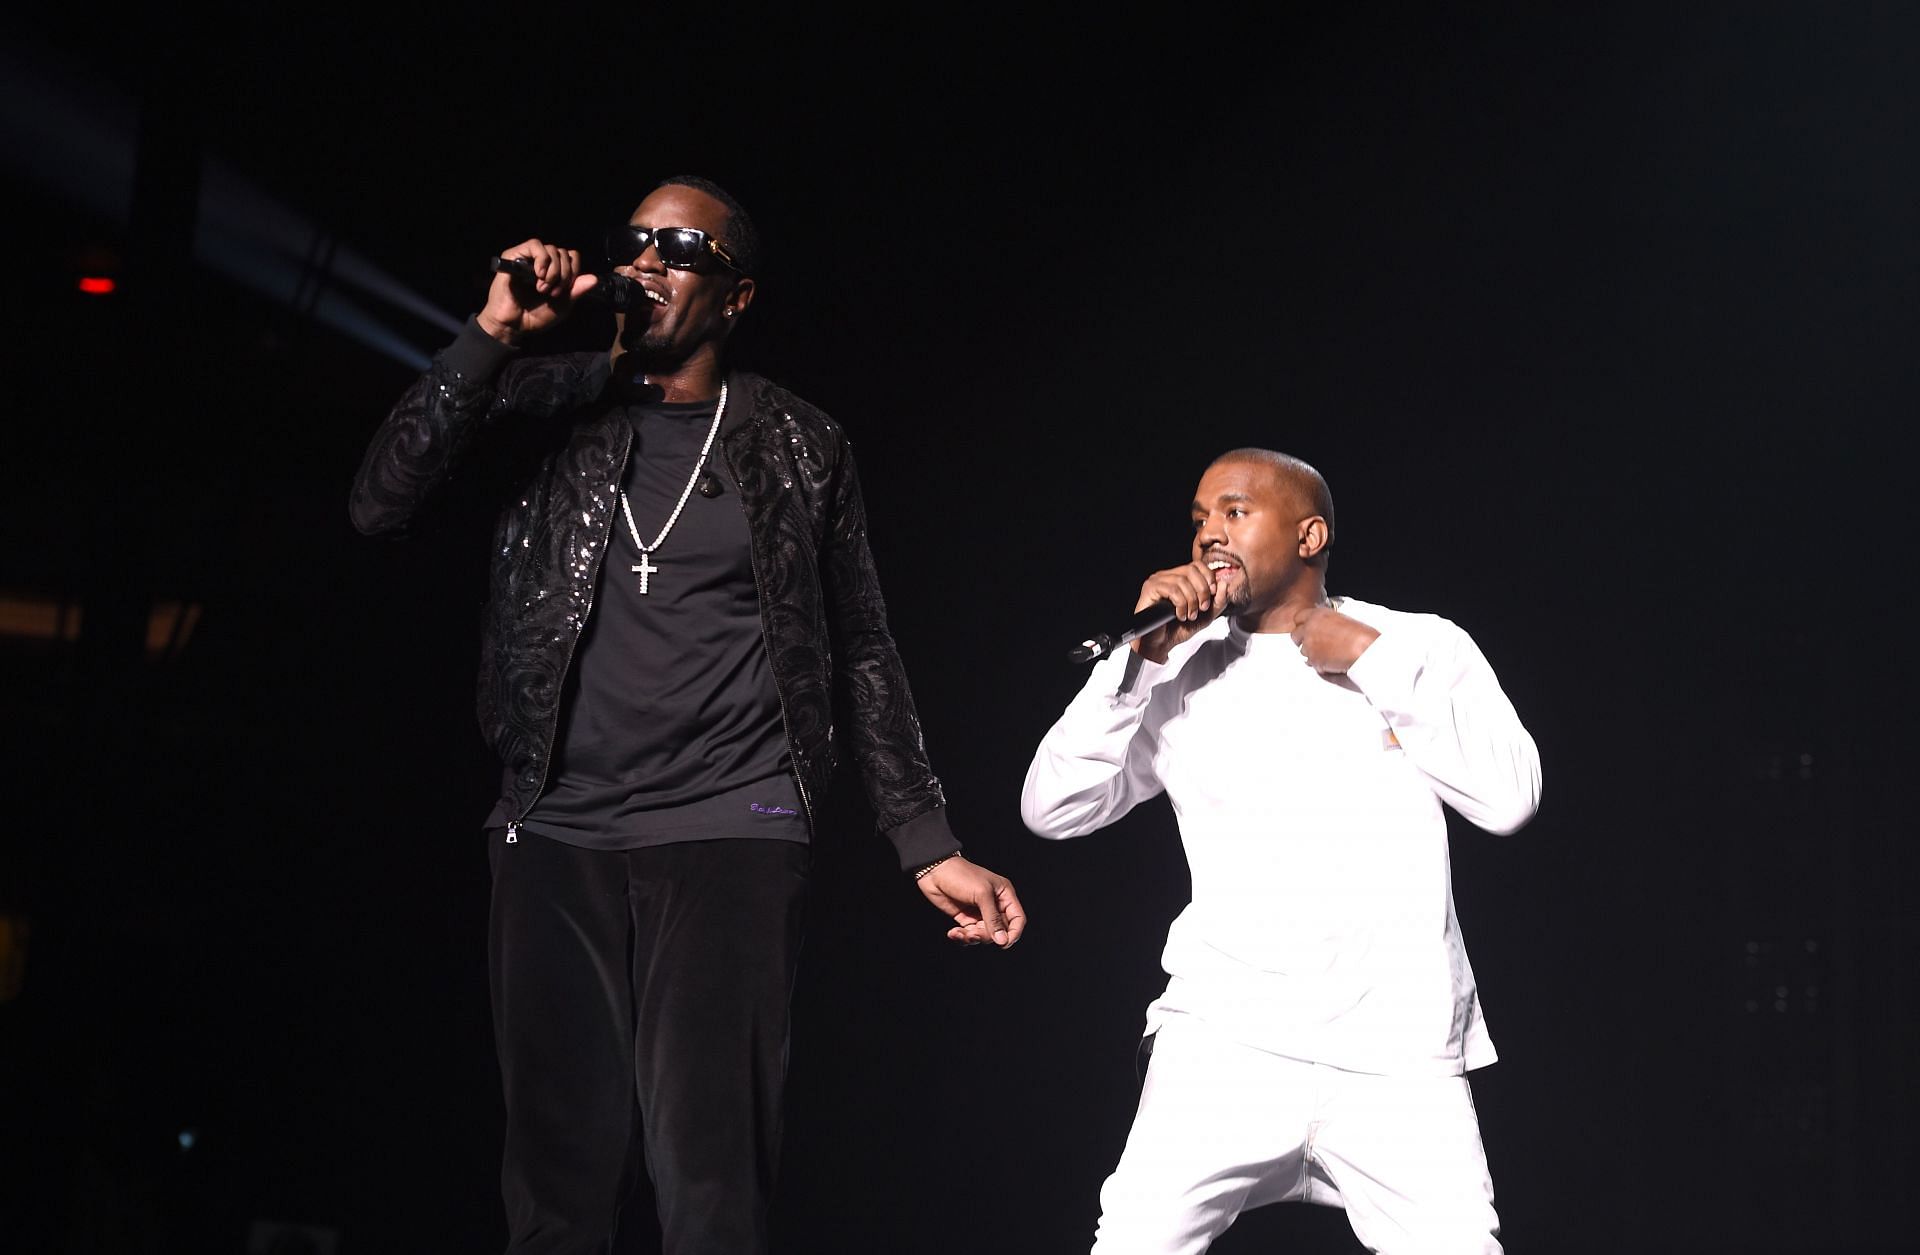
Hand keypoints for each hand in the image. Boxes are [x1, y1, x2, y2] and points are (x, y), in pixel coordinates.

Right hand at [476, 238, 598, 342]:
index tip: (566, 289)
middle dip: (564, 275)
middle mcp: (542, 262)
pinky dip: (542, 259)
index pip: (572, 257)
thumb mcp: (562, 305)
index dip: (574, 271)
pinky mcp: (514, 255)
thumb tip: (594, 279)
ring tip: (542, 288)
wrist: (513, 325)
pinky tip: (539, 275)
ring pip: (552, 249)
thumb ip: (576, 291)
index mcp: (554, 271)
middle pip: (564, 253)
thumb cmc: (535, 316)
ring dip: (553, 270)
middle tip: (552, 293)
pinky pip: (535, 245)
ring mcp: (528, 257)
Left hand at [915, 856, 1025, 947]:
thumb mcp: (982, 895)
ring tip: (959, 932)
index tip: (1003, 944)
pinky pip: (969, 935)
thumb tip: (1002, 940)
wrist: (935, 872)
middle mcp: (994, 905)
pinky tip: (953, 933)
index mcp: (1004, 895)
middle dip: (986, 936)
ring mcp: (979, 913)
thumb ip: (993, 918)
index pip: (1017, 919)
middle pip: (1000, 931)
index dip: (1013, 933)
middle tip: (972, 932)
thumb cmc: (961, 875)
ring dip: (972, 938)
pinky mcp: (965, 918)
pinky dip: (962, 937)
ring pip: (984, 936)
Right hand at [1131, 561, 1227, 663]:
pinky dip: (1181, 604)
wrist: (1162, 644)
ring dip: (1191, 601)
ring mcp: (1157, 581)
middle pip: (1191, 570)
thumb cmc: (1180, 629)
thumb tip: (1224, 583)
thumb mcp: (1206, 615)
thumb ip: (1218, 600)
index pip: (1197, 565)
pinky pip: (1172, 589)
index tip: (1213, 593)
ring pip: (1182, 581)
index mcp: (1180, 578)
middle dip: (1202, 590)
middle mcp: (1168, 576)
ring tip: (1190, 615)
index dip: (1208, 577)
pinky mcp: (1150, 588)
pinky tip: (1180, 615)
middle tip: (1202, 608)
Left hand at [1290, 604, 1378, 672]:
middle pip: (1295, 634)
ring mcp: (1309, 644)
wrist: (1365, 649)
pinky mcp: (1312, 659)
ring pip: (1302, 650)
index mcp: (1318, 614)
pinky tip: (1331, 662)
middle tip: (1313, 644)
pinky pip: (1310, 663)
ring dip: (1311, 653)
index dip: (1302, 625)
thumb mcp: (1341, 620)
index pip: (1298, 617)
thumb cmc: (1360, 635)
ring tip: (1328, 654)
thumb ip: (1326, 623)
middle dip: (1302, 640)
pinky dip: (1318, 664)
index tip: (1306, 629)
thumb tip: (1321, 629)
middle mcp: (1310, 627)